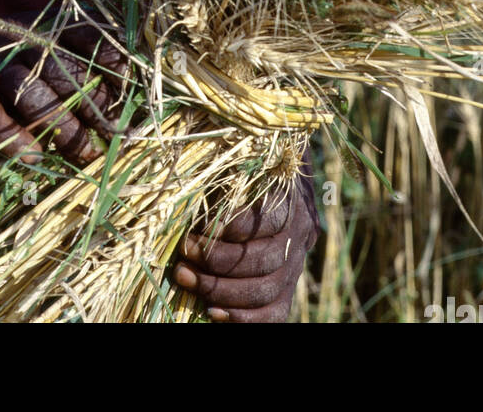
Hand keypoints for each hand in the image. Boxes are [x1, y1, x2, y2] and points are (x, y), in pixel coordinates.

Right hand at [0, 15, 129, 165]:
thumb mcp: (34, 34)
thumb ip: (69, 52)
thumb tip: (120, 89)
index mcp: (44, 24)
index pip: (88, 35)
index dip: (113, 63)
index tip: (129, 91)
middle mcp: (22, 40)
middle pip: (65, 72)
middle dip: (95, 106)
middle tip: (114, 137)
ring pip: (33, 95)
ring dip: (62, 127)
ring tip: (83, 154)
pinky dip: (14, 140)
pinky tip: (33, 157)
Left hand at [171, 163, 319, 322]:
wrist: (277, 188)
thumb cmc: (246, 171)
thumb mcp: (237, 164)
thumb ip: (222, 178)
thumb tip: (186, 200)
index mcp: (290, 201)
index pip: (266, 219)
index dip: (230, 226)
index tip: (197, 225)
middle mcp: (298, 236)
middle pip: (263, 259)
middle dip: (216, 260)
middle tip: (184, 250)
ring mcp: (295, 266)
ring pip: (266, 290)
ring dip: (220, 289)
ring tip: (184, 276)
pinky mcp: (288, 290)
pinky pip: (273, 314)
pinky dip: (242, 318)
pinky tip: (211, 312)